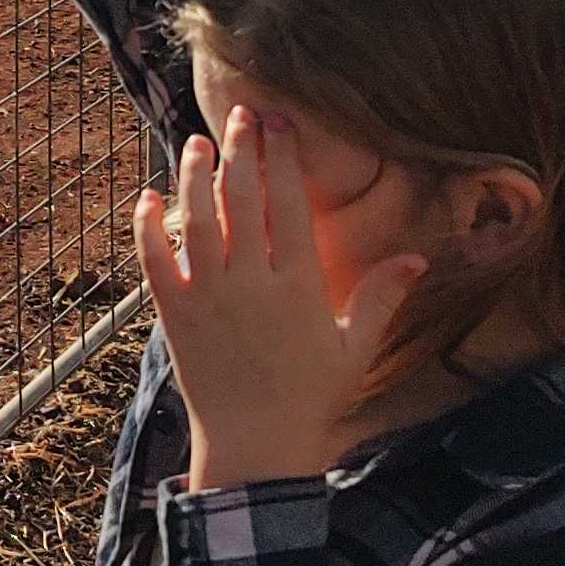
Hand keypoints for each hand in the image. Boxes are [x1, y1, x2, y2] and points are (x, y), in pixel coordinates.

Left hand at [134, 106, 425, 497]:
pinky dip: (147, 226)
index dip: (282, 160)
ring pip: (197, 220)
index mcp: (298, 286)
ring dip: (195, 176)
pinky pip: (155, 260)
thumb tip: (417, 257)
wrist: (255, 449)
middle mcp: (251, 284)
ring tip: (197, 143)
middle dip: (240, 152)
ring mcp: (208, 298)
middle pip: (242, 200)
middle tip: (239, 115)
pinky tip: (148, 196)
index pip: (290, 206)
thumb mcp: (355, 349)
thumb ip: (381, 298)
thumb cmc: (311, 399)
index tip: (278, 125)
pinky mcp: (174, 316)